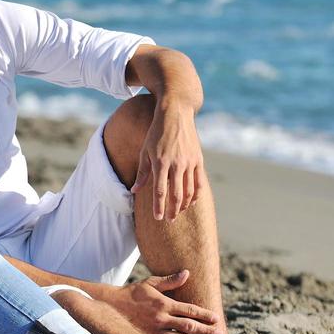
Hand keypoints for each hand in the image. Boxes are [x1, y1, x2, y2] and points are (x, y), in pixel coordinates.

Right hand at [97, 271, 222, 333]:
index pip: (189, 310)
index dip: (204, 315)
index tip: (216, 318)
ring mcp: (155, 331)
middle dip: (205, 330)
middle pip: (188, 325)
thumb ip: (169, 281)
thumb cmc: (131, 294)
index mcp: (164, 303)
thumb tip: (187, 273)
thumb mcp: (150, 283)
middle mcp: (162, 318)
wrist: (109, 307)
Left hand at [131, 103, 204, 220]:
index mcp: (161, 162)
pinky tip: (191, 202)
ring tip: (178, 212)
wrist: (176, 113)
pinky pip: (199, 182)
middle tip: (169, 220)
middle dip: (172, 210)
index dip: (158, 206)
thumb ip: (142, 172)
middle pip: (175, 194)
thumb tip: (134, 190)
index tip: (157, 218)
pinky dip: (196, 194)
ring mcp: (189, 162)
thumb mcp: (145, 150)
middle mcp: (176, 164)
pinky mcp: (198, 159)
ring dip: (183, 204)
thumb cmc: (157, 133)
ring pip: (189, 190)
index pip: (160, 190)